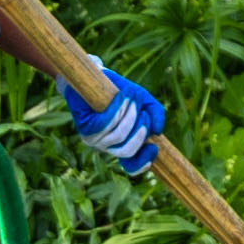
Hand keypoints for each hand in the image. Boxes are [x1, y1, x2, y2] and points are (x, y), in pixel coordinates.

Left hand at [60, 60, 164, 176]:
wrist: (94, 77)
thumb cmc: (120, 91)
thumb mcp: (144, 101)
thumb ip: (155, 113)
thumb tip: (158, 132)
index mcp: (121, 145)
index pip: (131, 166)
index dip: (142, 162)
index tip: (154, 148)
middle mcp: (107, 147)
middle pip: (128, 150)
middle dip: (140, 128)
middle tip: (142, 110)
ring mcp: (94, 140)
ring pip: (118, 136)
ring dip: (130, 113)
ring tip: (131, 95)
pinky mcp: (85, 128)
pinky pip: (105, 124)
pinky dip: (117, 108)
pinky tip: (122, 95)